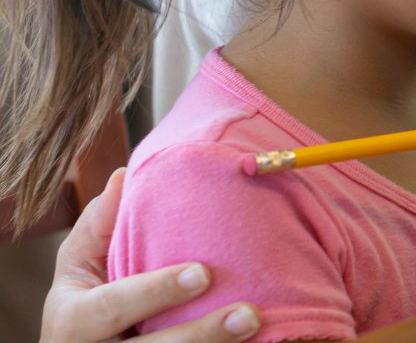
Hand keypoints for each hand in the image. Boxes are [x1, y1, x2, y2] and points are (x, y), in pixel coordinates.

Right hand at [40, 168, 259, 342]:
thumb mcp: (79, 265)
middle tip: (249, 314)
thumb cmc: (86, 299)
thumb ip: (99, 226)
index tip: (203, 273)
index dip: (156, 291)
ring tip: (256, 326)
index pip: (112, 307)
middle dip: (199, 335)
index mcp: (71, 321)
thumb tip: (125, 176)